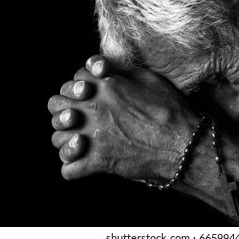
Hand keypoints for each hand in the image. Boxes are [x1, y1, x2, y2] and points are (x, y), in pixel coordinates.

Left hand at [48, 56, 198, 180]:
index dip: (80, 87)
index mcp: (105, 86)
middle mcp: (93, 108)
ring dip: (66, 140)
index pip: (74, 80)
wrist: (182, 144)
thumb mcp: (152, 80)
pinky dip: (74, 168)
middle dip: (64, 110)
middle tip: (77, 118)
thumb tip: (115, 69)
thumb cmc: (171, 112)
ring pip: (57, 138)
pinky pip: (69, 169)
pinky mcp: (97, 161)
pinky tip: (84, 165)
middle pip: (55, 106)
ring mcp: (92, 136)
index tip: (87, 95)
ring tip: (80, 143)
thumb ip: (127, 72)